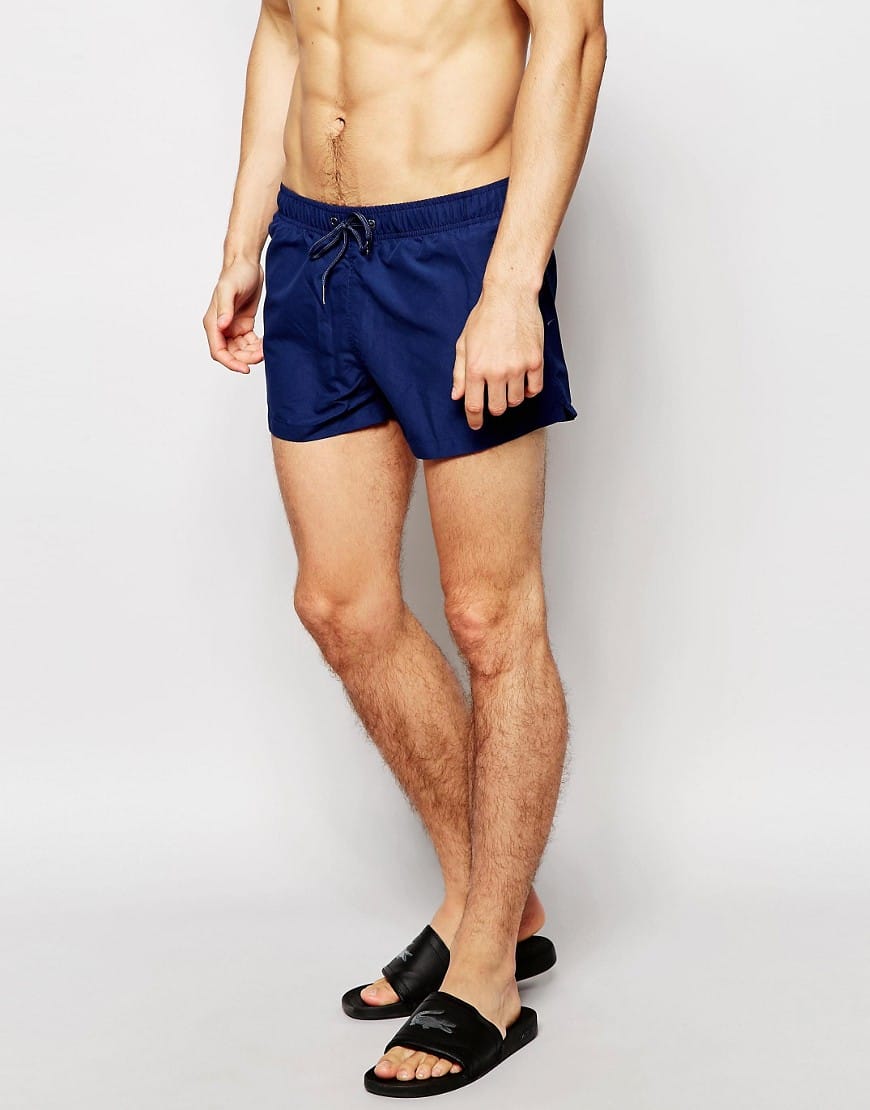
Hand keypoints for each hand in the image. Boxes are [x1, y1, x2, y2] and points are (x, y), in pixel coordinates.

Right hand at [202, 257, 263, 373]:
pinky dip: (257, 346)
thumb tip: (222, 326)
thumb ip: (225, 309)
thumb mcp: (229, 289)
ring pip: (241, 350)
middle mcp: (222, 327)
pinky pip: (250, 343)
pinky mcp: (244, 325)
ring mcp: (233, 327)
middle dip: (246, 358)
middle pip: (231, 354)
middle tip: (262, 355)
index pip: (218, 351)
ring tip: (265, 349)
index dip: (230, 363)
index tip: (245, 368)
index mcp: (213, 322)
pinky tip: (266, 344)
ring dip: (253, 353)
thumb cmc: (236, 273)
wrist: (248, 264)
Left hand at [451, 283, 543, 429]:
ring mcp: (518, 367)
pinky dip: (528, 391)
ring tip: (508, 384)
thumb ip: (459, 372)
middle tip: (493, 398)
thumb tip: (457, 396)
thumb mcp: (464, 343)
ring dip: (511, 398)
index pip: (474, 406)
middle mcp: (497, 371)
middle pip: (498, 408)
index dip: (474, 420)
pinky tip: (523, 382)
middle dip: (494, 408)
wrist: (510, 296)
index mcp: (476, 368)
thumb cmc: (485, 316)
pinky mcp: (535, 361)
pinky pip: (534, 389)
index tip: (476, 425)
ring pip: (516, 401)